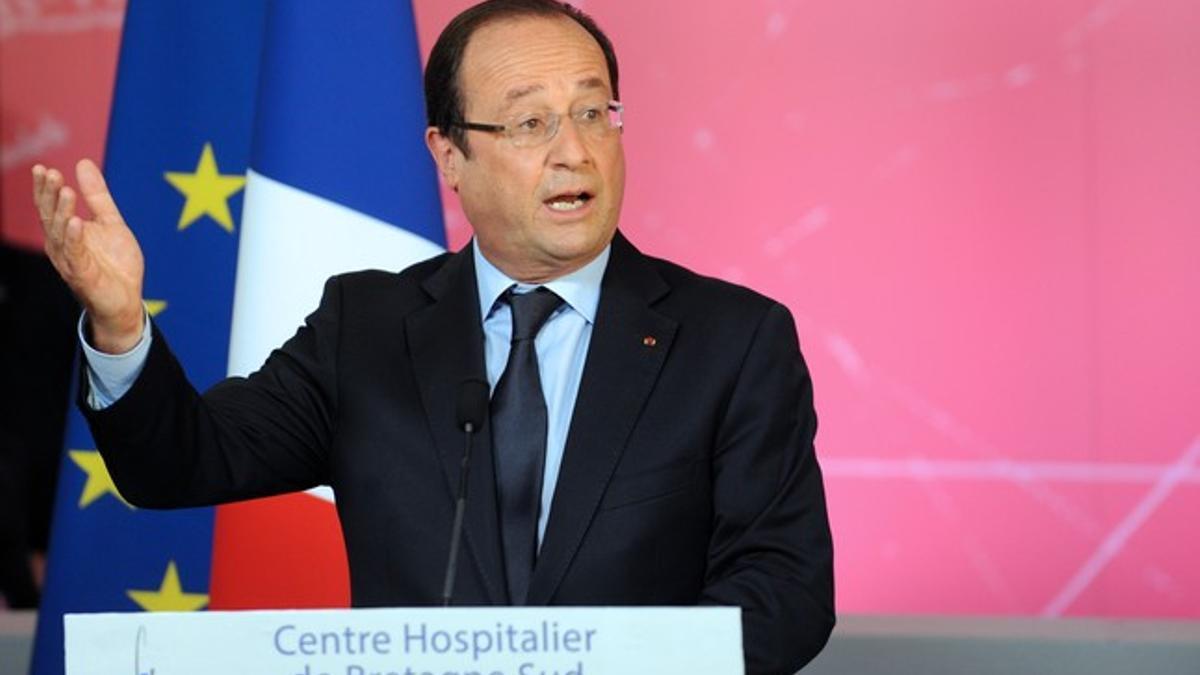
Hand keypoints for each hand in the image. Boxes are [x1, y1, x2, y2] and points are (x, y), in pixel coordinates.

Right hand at [33, 159, 145, 353]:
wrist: (126, 299)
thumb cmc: (115, 263)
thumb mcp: (110, 222)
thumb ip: (97, 196)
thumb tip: (83, 162)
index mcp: (65, 232)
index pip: (50, 206)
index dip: (45, 188)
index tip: (43, 168)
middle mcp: (61, 245)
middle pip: (50, 216)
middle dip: (49, 195)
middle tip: (50, 173)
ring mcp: (70, 260)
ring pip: (60, 233)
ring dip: (62, 210)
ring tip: (65, 190)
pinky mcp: (82, 274)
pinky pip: (75, 254)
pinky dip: (74, 237)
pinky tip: (75, 221)